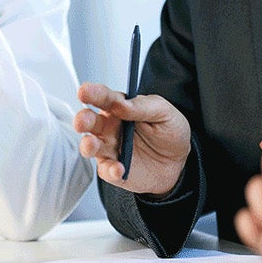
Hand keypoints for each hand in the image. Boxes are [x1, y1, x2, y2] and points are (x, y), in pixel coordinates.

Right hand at [74, 83, 192, 196]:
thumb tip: (121, 104)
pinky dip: (111, 170)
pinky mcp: (112, 169)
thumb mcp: (164, 112)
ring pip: (90, 146)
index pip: (104, 98)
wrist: (178, 162)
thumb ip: (142, 106)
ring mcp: (109, 149)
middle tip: (83, 120)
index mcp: (119, 108)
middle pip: (89, 121)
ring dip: (88, 145)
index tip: (85, 91)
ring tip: (92, 144)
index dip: (93, 93)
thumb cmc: (169, 132)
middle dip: (83, 120)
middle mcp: (110, 127)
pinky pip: (106, 171)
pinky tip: (119, 169)